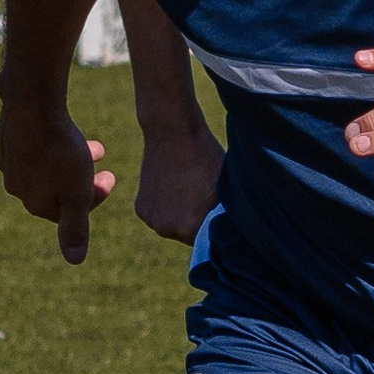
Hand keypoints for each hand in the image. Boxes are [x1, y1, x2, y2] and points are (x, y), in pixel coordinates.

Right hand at [0, 102, 116, 262]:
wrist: (32, 104)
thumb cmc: (59, 151)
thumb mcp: (75, 194)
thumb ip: (75, 227)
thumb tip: (75, 261)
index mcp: (34, 202)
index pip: (68, 211)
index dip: (94, 197)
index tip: (112, 177)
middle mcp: (16, 184)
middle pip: (58, 188)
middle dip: (84, 178)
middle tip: (104, 161)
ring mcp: (9, 159)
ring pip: (48, 165)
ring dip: (73, 159)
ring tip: (93, 145)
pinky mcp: (8, 135)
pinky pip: (36, 144)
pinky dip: (54, 142)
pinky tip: (64, 128)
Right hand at [135, 119, 223, 243]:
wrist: (173, 133)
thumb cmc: (207, 158)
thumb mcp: (225, 190)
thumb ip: (225, 217)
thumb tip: (233, 233)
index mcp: (190, 229)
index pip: (210, 240)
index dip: (216, 226)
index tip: (219, 211)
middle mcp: (167, 230)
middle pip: (189, 235)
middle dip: (197, 222)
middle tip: (203, 197)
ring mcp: (151, 220)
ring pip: (172, 225)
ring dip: (180, 215)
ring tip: (187, 189)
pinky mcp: (141, 209)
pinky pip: (158, 214)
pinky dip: (165, 206)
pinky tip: (172, 186)